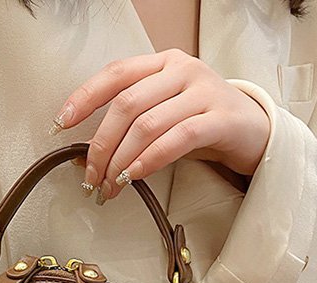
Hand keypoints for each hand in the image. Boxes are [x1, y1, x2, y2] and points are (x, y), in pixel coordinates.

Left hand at [49, 49, 270, 200]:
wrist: (255, 131)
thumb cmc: (201, 124)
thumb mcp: (165, 113)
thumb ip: (133, 121)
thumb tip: (90, 152)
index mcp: (162, 62)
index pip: (115, 74)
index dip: (84, 97)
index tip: (61, 125)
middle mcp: (182, 69)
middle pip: (126, 105)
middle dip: (101, 145)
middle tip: (90, 178)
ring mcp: (203, 91)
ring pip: (148, 124)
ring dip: (121, 160)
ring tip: (109, 187)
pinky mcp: (220, 119)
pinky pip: (177, 139)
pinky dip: (149, 161)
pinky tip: (134, 177)